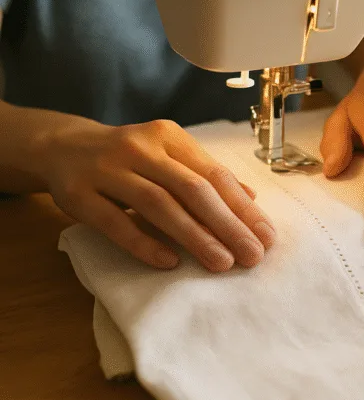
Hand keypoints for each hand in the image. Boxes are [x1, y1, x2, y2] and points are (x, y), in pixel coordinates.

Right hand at [42, 118, 274, 270]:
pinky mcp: (77, 194)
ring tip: (222, 262)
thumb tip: (251, 200)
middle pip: (192, 189)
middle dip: (227, 224)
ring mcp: (106, 169)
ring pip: (157, 204)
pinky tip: (169, 262)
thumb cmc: (129, 159)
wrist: (62, 147)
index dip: (243, 208)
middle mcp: (140, 148)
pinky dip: (144, 242)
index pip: (214, 174)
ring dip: (194, 236)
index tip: (266, 237)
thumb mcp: (169, 157)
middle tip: (251, 255)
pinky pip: (114, 221)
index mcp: (169, 137)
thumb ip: (205, 176)